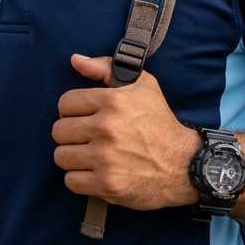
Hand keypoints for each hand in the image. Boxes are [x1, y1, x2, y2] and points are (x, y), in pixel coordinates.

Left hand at [52, 54, 199, 210]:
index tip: (82, 117)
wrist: (184, 165)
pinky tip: (93, 173)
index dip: (71, 110)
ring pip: (61, 156)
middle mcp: (106, 128)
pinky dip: (79, 179)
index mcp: (111, 101)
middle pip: (59, 131)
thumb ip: (105, 67)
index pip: (65, 103)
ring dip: (73, 157)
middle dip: (70, 134)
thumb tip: (75, 60)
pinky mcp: (106, 185)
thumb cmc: (160, 122)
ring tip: (88, 156)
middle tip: (85, 138)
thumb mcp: (142, 85)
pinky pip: (71, 181)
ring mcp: (105, 158)